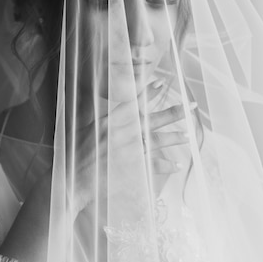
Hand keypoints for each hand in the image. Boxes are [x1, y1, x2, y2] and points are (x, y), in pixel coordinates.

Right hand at [71, 82, 194, 217]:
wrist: (71, 179)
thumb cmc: (73, 155)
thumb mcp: (81, 131)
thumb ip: (97, 121)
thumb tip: (104, 115)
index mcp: (109, 121)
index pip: (132, 102)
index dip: (148, 92)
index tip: (161, 82)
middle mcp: (123, 133)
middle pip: (153, 119)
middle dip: (174, 112)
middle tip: (191, 106)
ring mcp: (129, 150)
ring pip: (158, 140)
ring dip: (175, 137)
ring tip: (189, 134)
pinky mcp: (132, 167)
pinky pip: (154, 165)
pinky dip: (167, 165)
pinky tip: (178, 165)